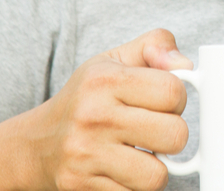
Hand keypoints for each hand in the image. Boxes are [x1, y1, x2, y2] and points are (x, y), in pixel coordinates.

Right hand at [23, 29, 194, 190]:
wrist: (38, 144)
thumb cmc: (87, 97)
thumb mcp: (115, 59)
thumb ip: (157, 46)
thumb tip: (186, 64)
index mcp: (104, 80)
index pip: (173, 91)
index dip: (178, 98)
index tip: (164, 103)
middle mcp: (93, 116)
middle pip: (174, 135)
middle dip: (173, 135)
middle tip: (156, 131)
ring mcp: (85, 155)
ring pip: (157, 175)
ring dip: (157, 168)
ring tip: (142, 154)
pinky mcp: (81, 186)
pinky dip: (135, 186)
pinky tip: (124, 170)